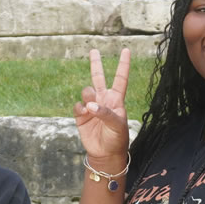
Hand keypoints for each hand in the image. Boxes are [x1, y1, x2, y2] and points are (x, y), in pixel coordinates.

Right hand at [75, 48, 131, 164]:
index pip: (120, 78)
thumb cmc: (117, 139)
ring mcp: (92, 107)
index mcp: (116, 99)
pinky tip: (85, 115)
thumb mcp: (117, 125)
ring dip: (88, 96)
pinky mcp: (81, 115)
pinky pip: (78, 105)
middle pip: (98, 77)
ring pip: (86, 91)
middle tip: (94, 50)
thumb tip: (89, 105)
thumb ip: (105, 113)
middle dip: (96, 64)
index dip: (123, 65)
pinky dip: (80, 109)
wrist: (105, 153)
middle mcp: (104, 100)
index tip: (126, 50)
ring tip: (91, 108)